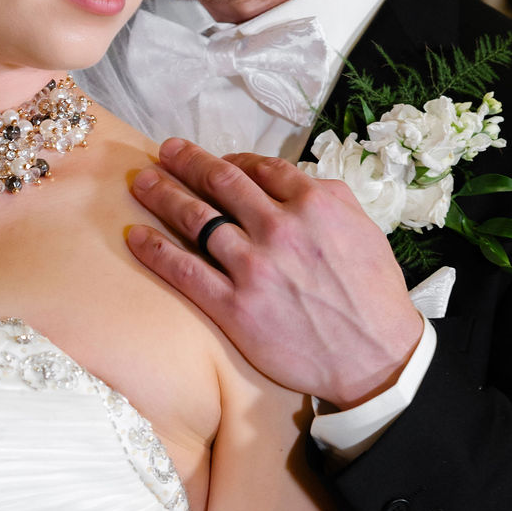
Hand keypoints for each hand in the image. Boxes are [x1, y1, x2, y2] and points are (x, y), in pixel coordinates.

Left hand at [128, 139, 422, 407]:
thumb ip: (326, 198)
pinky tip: (135, 235)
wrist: (376, 358)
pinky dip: (154, 248)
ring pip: (195, 218)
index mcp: (314, 203)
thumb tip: (289, 180)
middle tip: (166, 152)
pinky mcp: (234, 307)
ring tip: (142, 182)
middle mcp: (280, 228)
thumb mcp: (362, 228)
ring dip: (162, 194)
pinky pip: (183, 269)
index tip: (212, 160)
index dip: (229, 158)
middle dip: (187, 161)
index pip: (258, 167)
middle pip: (220, 182)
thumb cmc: (373, 296)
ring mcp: (254, 267)